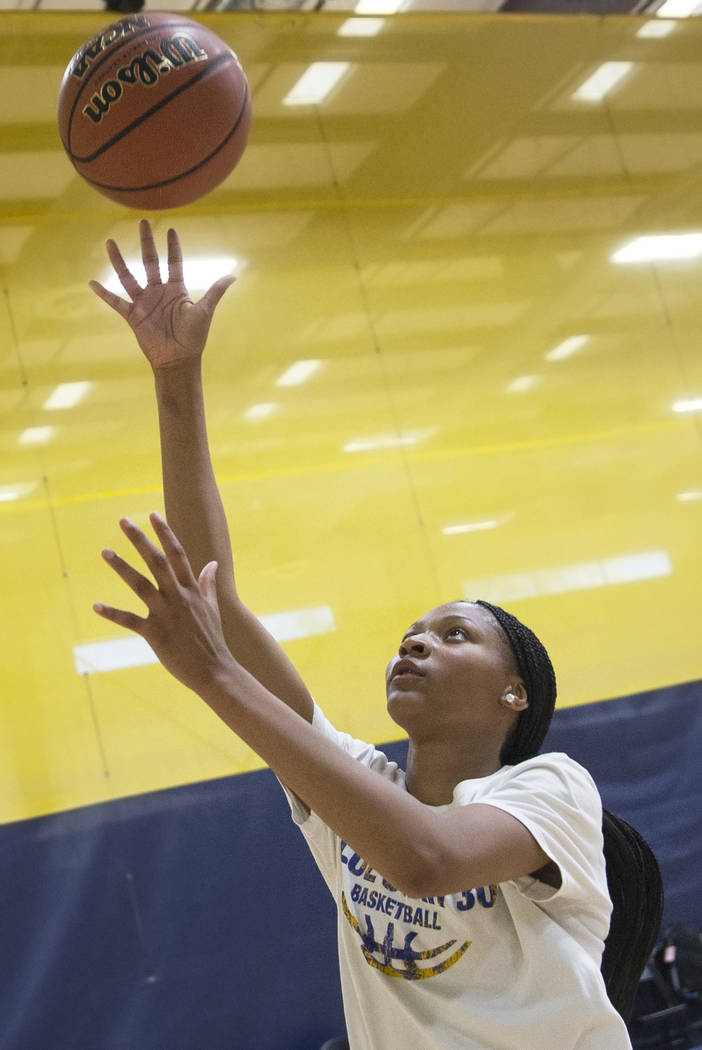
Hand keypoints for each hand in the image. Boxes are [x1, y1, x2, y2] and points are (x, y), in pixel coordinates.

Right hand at [89, 219, 234, 369]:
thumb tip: (233, 276)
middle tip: (143, 222)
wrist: (178, 359)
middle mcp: (158, 292)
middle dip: (147, 243)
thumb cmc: (194, 337)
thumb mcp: (205, 311)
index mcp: (176, 290)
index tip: (171, 230)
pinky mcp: (133, 316)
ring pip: (128, 276)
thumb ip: (215, 292)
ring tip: (110, 242)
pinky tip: (92, 282)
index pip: (173, 263)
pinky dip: (104, 293)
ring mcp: (144, 303)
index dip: (173, 247)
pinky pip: (115, 301)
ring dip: (119, 260)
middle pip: (150, 262)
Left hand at [94, 512, 235, 696]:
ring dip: (122, 566)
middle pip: (157, 561)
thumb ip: (208, 584)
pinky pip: (130, 620)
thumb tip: (213, 563)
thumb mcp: (213, 607)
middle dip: (140, 539)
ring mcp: (166, 614)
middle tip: (123, 521)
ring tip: (105, 551)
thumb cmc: (212, 639)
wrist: (215, 670)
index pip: (178, 554)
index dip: (165, 533)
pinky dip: (112, 613)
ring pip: (140, 584)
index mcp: (192, 589)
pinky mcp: (155, 634)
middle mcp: (178, 597)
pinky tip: (96, 606)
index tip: (153, 514)